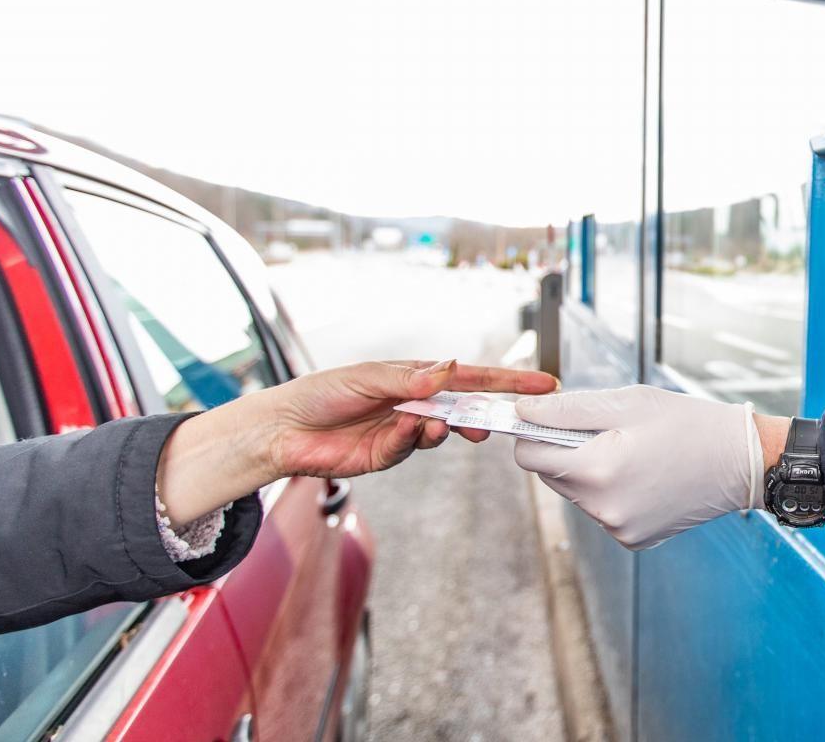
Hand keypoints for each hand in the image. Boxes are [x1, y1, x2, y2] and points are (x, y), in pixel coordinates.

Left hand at [159, 359, 558, 524]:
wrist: (283, 430)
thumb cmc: (321, 392)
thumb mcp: (367, 376)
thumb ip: (410, 377)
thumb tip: (449, 368)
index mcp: (416, 376)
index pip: (470, 375)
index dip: (506, 379)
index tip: (541, 383)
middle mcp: (416, 402)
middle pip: (467, 405)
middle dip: (492, 410)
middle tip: (515, 415)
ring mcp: (405, 430)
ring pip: (445, 429)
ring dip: (449, 426)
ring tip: (443, 423)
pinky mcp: (389, 455)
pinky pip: (413, 447)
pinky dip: (413, 438)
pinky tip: (403, 429)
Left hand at [512, 386, 764, 549]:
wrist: (740, 462)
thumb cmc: (687, 423)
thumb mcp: (627, 402)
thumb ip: (566, 409)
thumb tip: (521, 411)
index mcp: (596, 470)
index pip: (528, 455)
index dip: (534, 431)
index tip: (551, 417)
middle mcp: (602, 509)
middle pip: (551, 475)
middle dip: (566, 449)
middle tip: (607, 430)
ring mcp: (617, 529)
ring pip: (576, 494)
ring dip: (590, 471)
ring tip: (633, 452)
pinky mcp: (633, 538)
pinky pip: (602, 511)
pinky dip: (612, 492)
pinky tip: (644, 475)